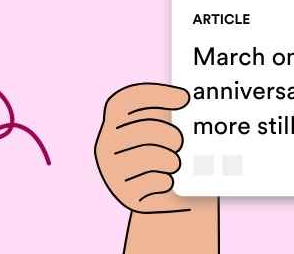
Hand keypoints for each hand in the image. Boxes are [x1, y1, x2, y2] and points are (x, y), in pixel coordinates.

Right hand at [95, 83, 194, 212]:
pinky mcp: (125, 195)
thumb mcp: (165, 128)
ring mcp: (112, 171)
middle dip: (169, 134)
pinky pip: (155, 181)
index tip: (185, 98)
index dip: (156, 95)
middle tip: (181, 141)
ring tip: (175, 163)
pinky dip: (167, 180)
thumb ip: (171, 113)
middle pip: (143, 129)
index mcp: (112, 124)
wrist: (163, 198)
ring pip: (150, 157)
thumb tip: (187, 98)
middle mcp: (106, 145)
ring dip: (171, 160)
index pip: (126, 100)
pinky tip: (168, 181)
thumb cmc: (166, 154)